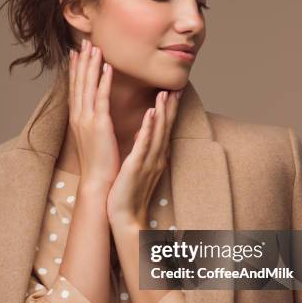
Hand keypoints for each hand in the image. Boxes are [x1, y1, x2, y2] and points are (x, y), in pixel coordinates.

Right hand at [68, 38, 119, 191]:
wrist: (98, 183)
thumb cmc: (100, 165)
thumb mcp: (95, 140)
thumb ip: (96, 125)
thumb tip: (99, 116)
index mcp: (78, 121)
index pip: (76, 90)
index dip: (76, 70)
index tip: (77, 53)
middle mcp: (78, 118)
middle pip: (78, 83)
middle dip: (81, 62)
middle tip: (84, 42)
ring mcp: (87, 121)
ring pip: (87, 86)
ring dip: (90, 65)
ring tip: (93, 47)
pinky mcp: (99, 126)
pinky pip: (100, 98)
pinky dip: (102, 81)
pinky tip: (106, 66)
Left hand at [106, 88, 182, 228]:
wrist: (124, 216)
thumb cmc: (128, 192)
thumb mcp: (138, 166)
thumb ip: (142, 148)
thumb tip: (142, 131)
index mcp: (156, 156)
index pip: (164, 129)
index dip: (170, 110)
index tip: (174, 91)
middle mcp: (156, 157)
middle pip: (166, 127)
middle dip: (171, 107)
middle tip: (177, 86)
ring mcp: (148, 162)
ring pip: (158, 132)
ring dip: (163, 112)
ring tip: (165, 93)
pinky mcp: (137, 166)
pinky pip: (144, 144)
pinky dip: (148, 127)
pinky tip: (151, 113)